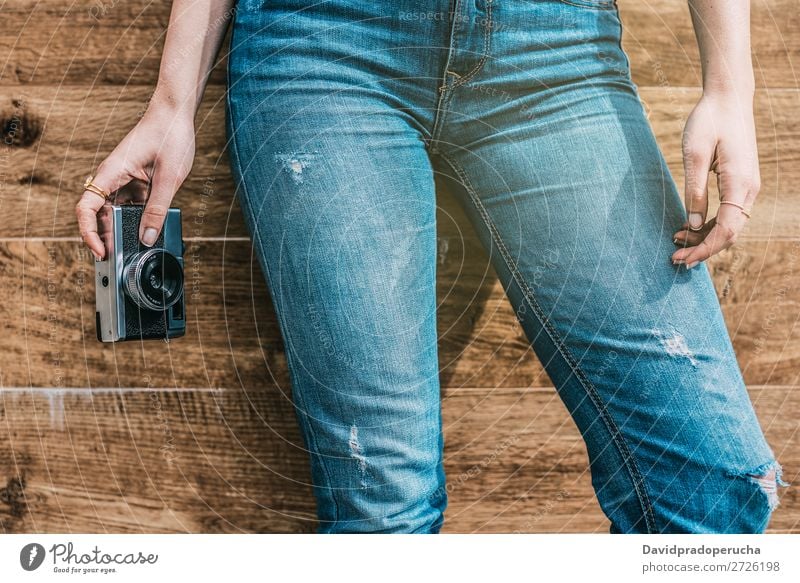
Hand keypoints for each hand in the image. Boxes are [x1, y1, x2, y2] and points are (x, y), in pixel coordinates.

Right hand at [75, 103, 195, 259]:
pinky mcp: (137, 182)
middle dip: (107, 238)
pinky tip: (149, 233)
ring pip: (117, 212)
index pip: (87, 208)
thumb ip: (158, 209)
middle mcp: (112, 178)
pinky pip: (133, 206)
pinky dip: (138, 220)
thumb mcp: (168, 178)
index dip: (88, 232)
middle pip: (100, 215)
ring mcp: (124, 180)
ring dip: (123, 231)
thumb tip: (147, 239)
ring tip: (134, 252)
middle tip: (119, 261)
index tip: (100, 251)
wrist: (176, 113)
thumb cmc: (169, 136)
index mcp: (111, 174)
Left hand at [672, 91, 759, 267]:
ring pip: (730, 225)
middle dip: (703, 249)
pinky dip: (710, 224)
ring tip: (677, 240)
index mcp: (739, 183)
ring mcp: (747, 186)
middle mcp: (749, 188)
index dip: (704, 248)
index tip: (680, 258)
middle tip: (674, 258)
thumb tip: (692, 223)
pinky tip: (688, 225)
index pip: (726, 230)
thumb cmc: (709, 121)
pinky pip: (729, 212)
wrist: (729, 98)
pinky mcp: (741, 182)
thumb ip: (694, 190)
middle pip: (730, 233)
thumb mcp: (695, 154)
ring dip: (705, 238)